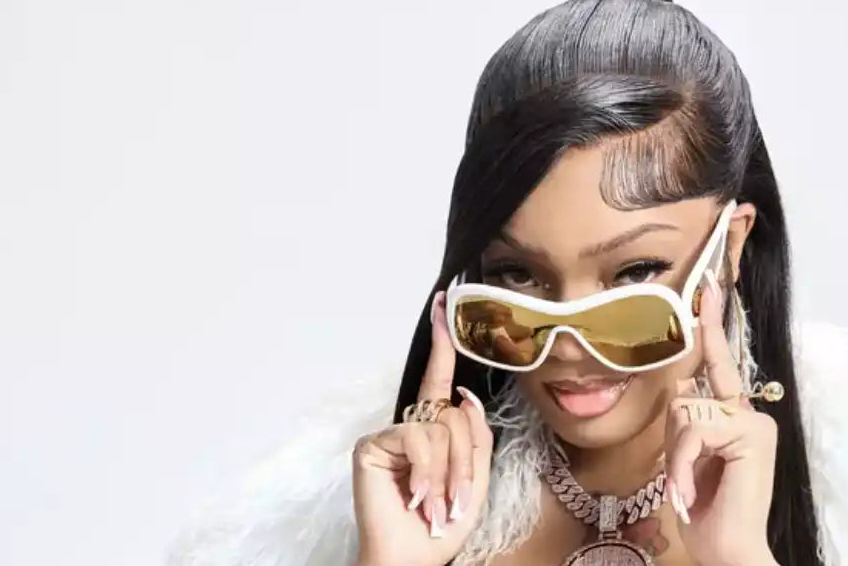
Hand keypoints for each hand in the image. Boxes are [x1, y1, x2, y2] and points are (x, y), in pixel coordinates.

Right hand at [351, 291, 493, 565]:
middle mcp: (411, 426)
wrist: (415, 557)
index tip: (442, 305)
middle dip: (464, 462)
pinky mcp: (372, 445)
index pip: (440, 382)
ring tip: (436, 506)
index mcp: (435, 431)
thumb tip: (465, 396)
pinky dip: (425, 472)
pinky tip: (415, 497)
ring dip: (447, 475)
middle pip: (456, 415)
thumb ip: (475, 436)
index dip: (442, 343)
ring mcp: (390, 434)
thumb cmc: (443, 525)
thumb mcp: (475, 479)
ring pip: (440, 428)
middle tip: (456, 502)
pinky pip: (417, 438)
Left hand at [665, 272, 779, 565]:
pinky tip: (686, 492)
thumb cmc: (706, 512)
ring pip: (686, 411)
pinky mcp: (751, 434)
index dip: (711, 325)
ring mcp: (754, 423)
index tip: (707, 287)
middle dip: (673, 437)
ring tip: (684, 489)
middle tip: (682, 478)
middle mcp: (750, 414)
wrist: (728, 550)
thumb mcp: (686, 459)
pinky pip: (693, 430)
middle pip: (687, 393)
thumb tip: (681, 384)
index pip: (720, 365)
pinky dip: (680, 464)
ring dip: (675, 457)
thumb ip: (687, 421)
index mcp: (736, 418)